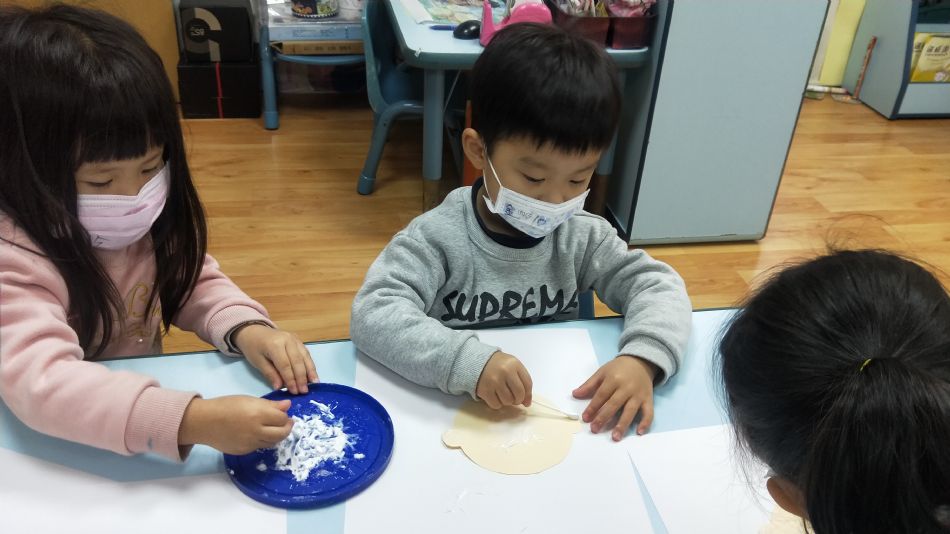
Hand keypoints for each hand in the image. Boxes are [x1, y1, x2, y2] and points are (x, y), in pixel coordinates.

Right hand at [179, 396, 293, 454]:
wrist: (204, 422)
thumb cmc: (226, 406)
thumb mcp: (249, 400)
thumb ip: (270, 405)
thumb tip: (288, 406)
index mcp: (258, 414)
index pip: (282, 419)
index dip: (284, 416)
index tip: (283, 412)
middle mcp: (256, 430)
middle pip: (282, 434)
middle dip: (287, 428)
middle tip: (286, 423)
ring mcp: (251, 443)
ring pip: (272, 442)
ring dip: (277, 435)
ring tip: (273, 428)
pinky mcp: (244, 451)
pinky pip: (260, 446)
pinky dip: (263, 440)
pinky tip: (257, 433)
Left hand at [234, 325, 317, 394]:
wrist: (254, 331)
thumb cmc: (253, 348)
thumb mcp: (258, 362)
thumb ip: (270, 374)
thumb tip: (280, 387)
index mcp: (275, 345)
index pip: (285, 365)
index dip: (290, 379)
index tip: (294, 391)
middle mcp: (287, 340)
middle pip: (297, 361)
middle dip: (301, 378)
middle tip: (304, 391)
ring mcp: (294, 338)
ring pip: (305, 356)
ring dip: (310, 371)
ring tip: (314, 384)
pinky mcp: (298, 339)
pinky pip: (306, 353)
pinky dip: (310, 364)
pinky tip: (313, 374)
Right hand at [476, 351, 532, 408]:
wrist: (477, 362)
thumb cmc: (499, 365)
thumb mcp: (513, 366)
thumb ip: (523, 381)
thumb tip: (527, 402)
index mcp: (514, 364)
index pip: (528, 384)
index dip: (528, 395)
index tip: (526, 400)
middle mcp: (504, 372)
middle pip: (519, 394)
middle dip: (518, 400)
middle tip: (515, 399)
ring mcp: (494, 381)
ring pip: (508, 401)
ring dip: (508, 402)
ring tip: (504, 395)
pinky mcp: (484, 390)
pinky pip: (496, 405)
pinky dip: (498, 404)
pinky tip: (496, 396)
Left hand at [572, 356, 657, 440]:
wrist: (640, 361)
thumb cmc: (618, 368)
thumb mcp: (602, 372)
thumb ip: (589, 384)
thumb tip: (575, 394)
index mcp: (613, 379)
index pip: (601, 395)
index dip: (592, 407)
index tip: (585, 418)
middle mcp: (626, 387)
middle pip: (614, 404)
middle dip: (604, 418)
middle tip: (595, 429)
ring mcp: (638, 394)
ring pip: (630, 410)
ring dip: (623, 424)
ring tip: (615, 437)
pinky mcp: (648, 399)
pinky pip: (649, 412)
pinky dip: (646, 422)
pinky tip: (639, 432)